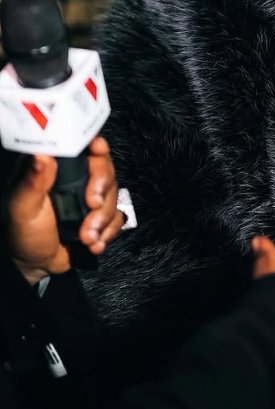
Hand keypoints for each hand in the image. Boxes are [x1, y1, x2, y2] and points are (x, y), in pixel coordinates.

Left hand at [2, 137, 125, 284]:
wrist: (36, 265)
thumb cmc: (23, 234)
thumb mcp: (22, 207)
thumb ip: (32, 181)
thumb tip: (41, 155)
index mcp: (54, 169)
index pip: (80, 145)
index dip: (94, 144)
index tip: (98, 150)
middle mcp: (75, 178)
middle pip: (105, 168)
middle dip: (102, 189)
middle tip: (92, 205)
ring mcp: (89, 196)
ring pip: (114, 194)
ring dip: (103, 219)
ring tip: (86, 236)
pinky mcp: (100, 215)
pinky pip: (118, 217)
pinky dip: (108, 232)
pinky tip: (93, 242)